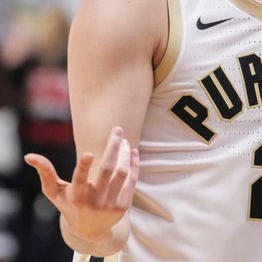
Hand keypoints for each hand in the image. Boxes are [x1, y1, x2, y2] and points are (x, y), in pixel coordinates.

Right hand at [24, 126, 139, 243]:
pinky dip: (133, 165)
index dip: (84, 167)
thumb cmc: (69, 205)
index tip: (89, 153)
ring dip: (124, 154)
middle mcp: (94, 201)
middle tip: (118, 130)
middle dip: (113, 147)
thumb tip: (28, 156)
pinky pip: (131, 181)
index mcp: (76, 196)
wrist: (90, 230)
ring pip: (122, 173)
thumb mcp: (54, 192)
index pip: (80, 180)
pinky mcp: (123, 205)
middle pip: (107, 170)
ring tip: (123, 140)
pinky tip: (132, 152)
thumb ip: (45, 173)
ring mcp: (110, 204)